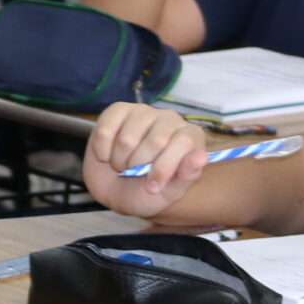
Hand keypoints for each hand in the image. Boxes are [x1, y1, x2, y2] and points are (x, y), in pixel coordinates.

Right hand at [83, 103, 208, 218]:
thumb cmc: (146, 193)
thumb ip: (186, 176)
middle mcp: (169, 119)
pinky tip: (107, 154)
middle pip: (156, 141)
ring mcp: (143, 112)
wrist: (113, 190)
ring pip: (127, 139)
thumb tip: (201, 157)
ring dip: (120, 161)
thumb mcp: (169, 193)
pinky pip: (105, 130)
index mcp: (190, 137)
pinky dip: (102, 151)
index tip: (153, 187)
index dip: (165, 168)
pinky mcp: (117, 110)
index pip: (184, 143)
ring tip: (122, 165)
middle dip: (139, 167)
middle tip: (134, 174)